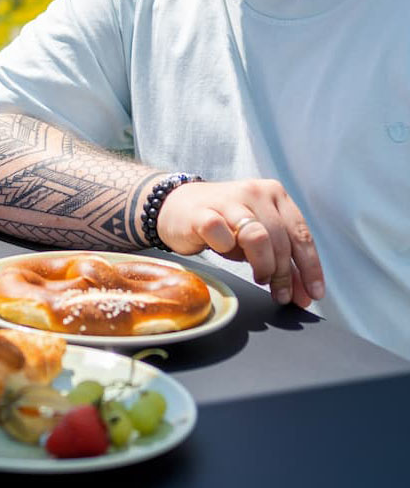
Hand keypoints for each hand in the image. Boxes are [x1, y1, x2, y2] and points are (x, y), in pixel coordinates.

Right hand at [155, 179, 324, 308]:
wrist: (175, 206)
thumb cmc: (222, 224)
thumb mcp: (257, 237)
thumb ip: (281, 259)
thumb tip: (304, 295)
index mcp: (274, 194)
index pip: (301, 234)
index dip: (310, 267)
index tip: (313, 294)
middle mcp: (254, 191)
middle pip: (280, 240)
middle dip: (284, 274)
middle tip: (280, 294)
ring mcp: (228, 199)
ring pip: (257, 236)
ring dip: (263, 265)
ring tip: (259, 278)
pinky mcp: (201, 211)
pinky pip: (221, 233)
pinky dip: (226, 248)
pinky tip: (225, 251)